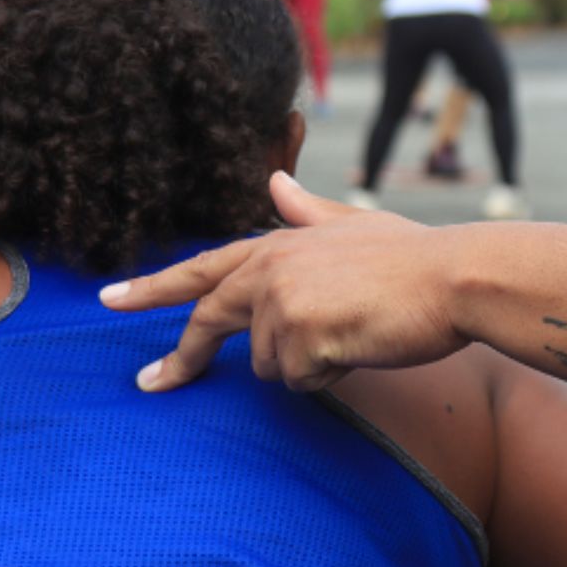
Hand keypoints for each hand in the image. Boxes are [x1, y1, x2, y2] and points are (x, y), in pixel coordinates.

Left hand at [99, 173, 471, 392]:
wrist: (457, 279)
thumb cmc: (416, 259)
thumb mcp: (357, 226)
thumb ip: (308, 211)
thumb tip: (274, 181)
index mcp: (280, 242)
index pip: (205, 267)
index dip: (155, 285)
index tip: (109, 299)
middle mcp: (271, 267)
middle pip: (211, 320)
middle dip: (181, 358)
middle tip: (150, 384)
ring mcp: (283, 300)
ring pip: (272, 365)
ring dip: (310, 364)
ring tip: (357, 335)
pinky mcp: (301, 335)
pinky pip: (301, 381)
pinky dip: (332, 375)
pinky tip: (363, 347)